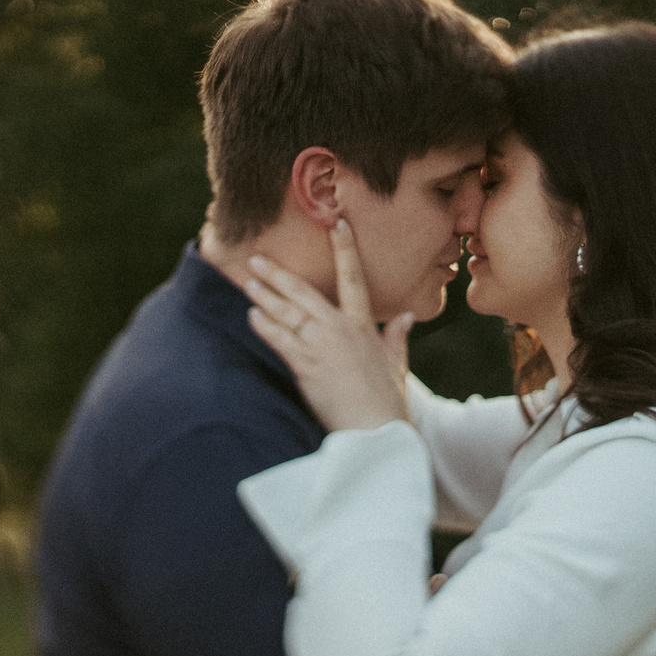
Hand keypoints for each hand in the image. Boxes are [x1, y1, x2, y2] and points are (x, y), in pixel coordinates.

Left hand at [242, 219, 413, 432]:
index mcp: (364, 326)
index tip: (337, 224)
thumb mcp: (396, 365)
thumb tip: (406, 316)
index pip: (354, 278)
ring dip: (266, 297)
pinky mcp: (307, 366)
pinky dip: (265, 326)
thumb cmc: (387, 402)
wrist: (376, 431)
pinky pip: (281, 340)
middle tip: (257, 258)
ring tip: (248, 283)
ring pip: (288, 314)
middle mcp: (341, 330)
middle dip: (279, 275)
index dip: (346, 248)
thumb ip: (397, 337)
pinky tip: (252, 316)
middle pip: (305, 293)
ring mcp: (322, 347)